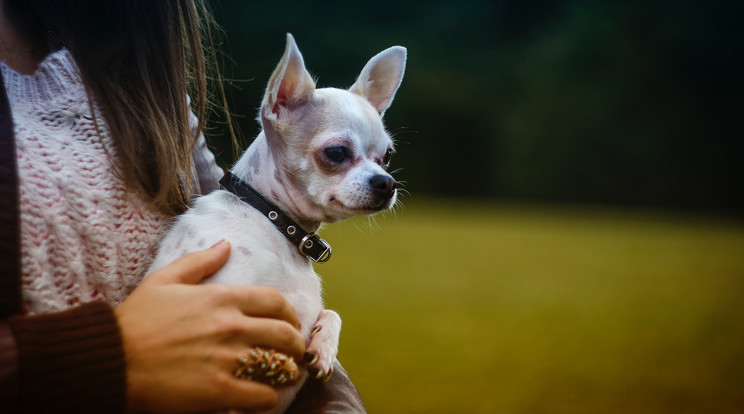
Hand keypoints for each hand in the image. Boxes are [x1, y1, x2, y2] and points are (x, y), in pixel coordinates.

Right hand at [115, 240, 304, 412]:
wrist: (110, 360)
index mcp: (222, 298)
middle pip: (286, 335)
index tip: (290, 324)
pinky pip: (262, 397)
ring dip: (287, 373)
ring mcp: (228, 359)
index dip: (290, 315)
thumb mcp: (164, 280)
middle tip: (293, 354)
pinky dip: (268, 399)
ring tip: (283, 377)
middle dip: (296, 346)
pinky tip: (261, 398)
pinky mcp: (219, 390)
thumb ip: (199, 262)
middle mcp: (232, 325)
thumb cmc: (135, 321)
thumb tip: (226, 245)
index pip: (276, 302)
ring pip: (281, 366)